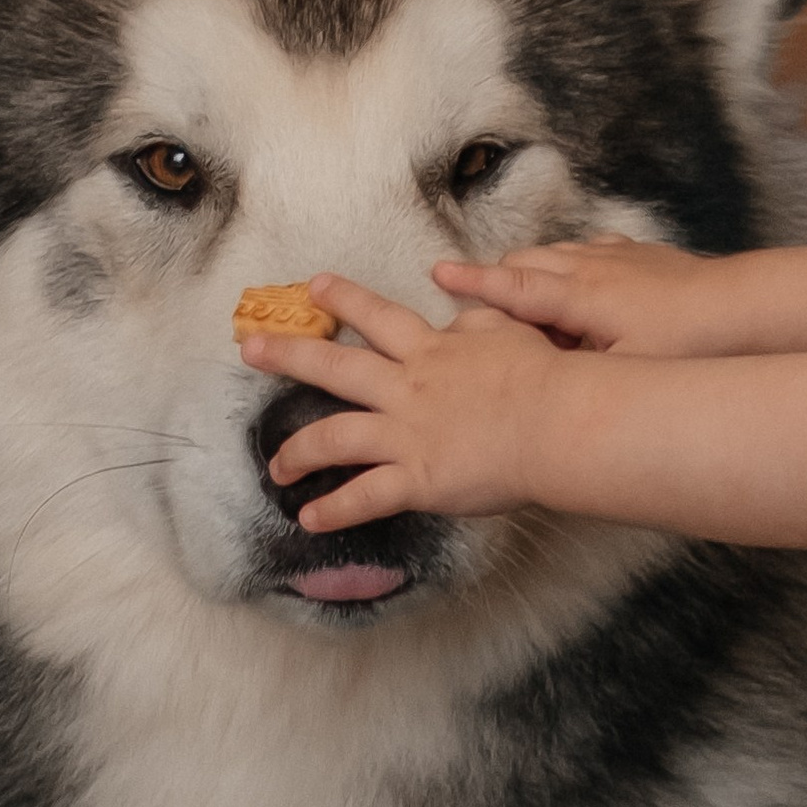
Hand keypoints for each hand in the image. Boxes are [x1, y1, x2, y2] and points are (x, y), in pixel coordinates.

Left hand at [243, 273, 557, 526]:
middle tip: (250, 348)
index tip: (314, 287)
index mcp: (432, 351)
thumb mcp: (510, 329)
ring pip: (335, 438)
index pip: (378, 317)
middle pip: (335, 367)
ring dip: (297, 453)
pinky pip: (365, 498)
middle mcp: (407, 388)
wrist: (557, 422)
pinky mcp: (417, 480)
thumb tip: (460, 315)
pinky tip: (309, 519)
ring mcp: (407, 434)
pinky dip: (334, 511)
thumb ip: (477, 321)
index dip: (344, 299)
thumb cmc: (544, 377)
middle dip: (287, 355)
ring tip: (275, 467)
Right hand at [429, 237, 717, 357]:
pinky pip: (592, 248)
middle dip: (498, 277)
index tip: (437, 273)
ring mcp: (616, 255)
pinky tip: (583, 276)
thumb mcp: (626, 371)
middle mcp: (592, 267)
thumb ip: (577, 373)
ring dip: (535, 268)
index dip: (472, 283)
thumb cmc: (688, 344)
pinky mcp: (640, 253)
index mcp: (581, 298)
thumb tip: (542, 381)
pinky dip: (574, 261)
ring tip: (527, 295)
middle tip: (479, 300)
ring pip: (557, 251)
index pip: (512, 287)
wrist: (744, 308)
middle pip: (527, 262)